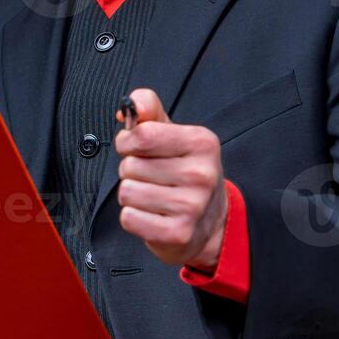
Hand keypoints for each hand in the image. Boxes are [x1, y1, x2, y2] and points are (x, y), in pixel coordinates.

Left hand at [114, 88, 227, 271]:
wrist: (211, 222)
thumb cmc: (184, 172)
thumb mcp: (172, 134)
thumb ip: (149, 110)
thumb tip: (133, 105)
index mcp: (202, 143)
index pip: (142, 134)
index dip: (128, 141)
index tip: (136, 147)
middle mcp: (202, 174)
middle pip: (130, 165)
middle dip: (132, 170)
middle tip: (153, 177)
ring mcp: (192, 206)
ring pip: (127, 192)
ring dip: (132, 194)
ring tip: (154, 196)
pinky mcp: (179, 233)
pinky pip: (129, 218)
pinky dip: (134, 217)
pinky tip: (153, 214)